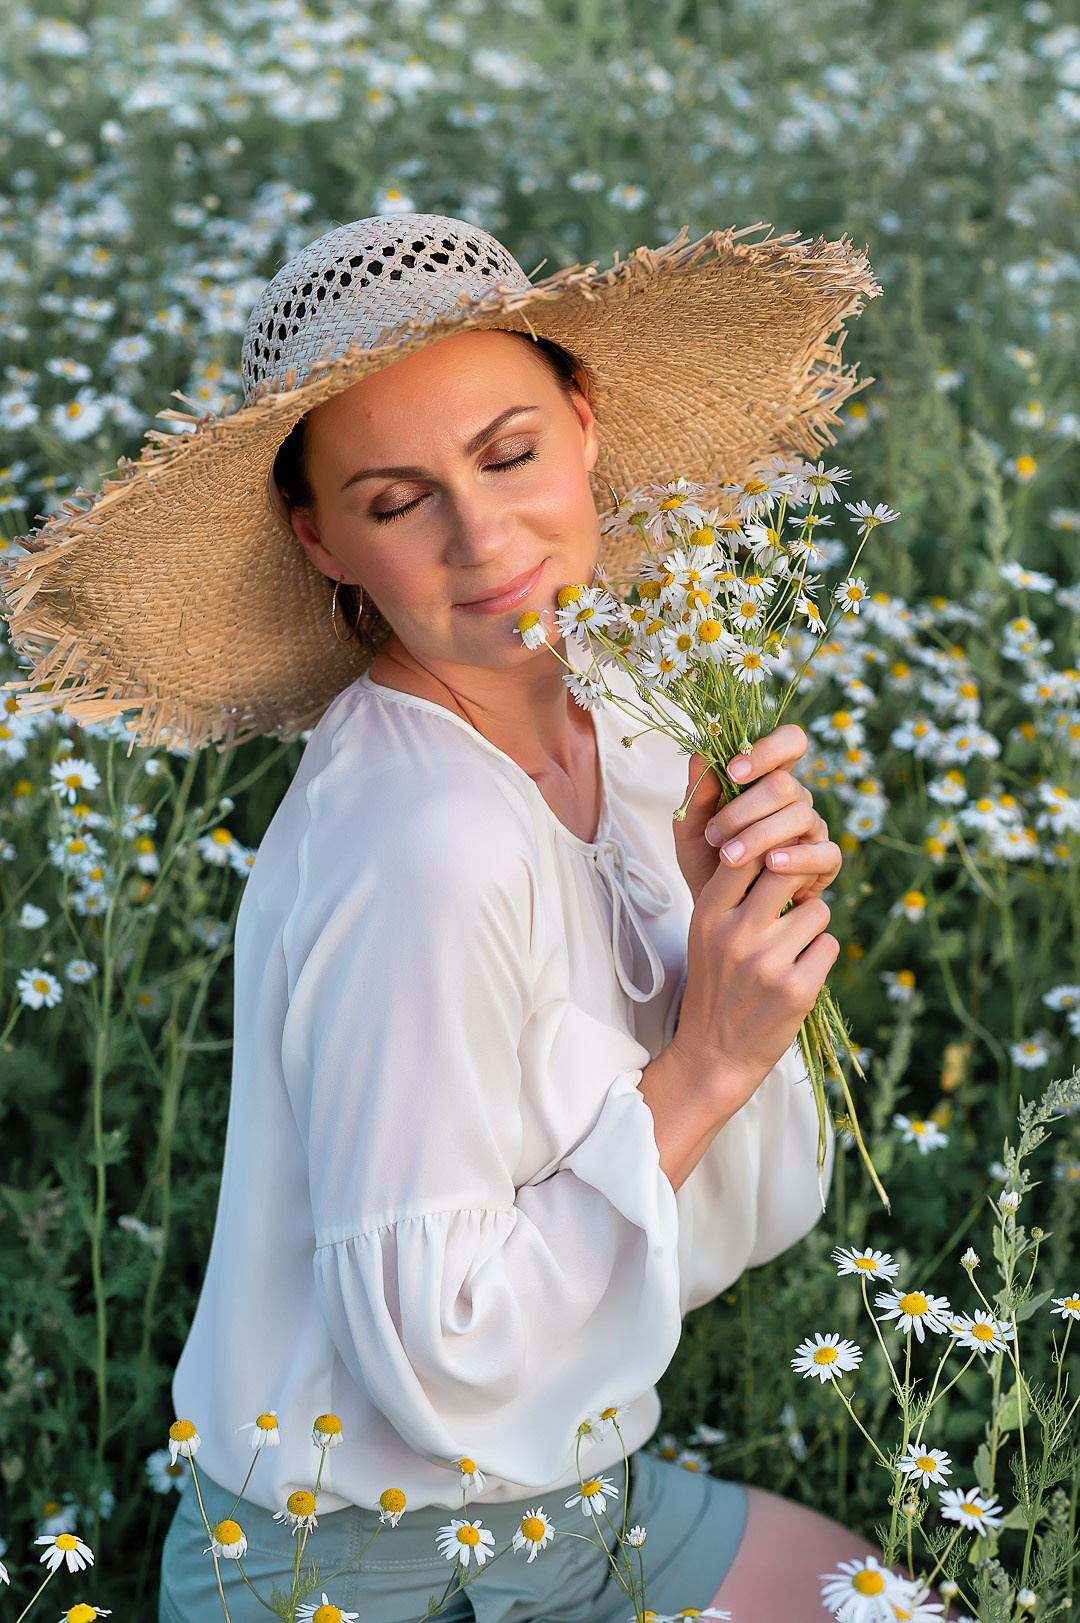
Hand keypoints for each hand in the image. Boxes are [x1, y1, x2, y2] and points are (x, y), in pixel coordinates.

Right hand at [671, 786, 841, 1103]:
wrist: (713, 1053)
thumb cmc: (715, 982)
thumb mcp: (706, 931)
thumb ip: (732, 889)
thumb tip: (773, 841)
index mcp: (709, 914)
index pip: (747, 851)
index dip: (771, 849)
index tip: (778, 857)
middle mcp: (735, 934)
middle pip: (788, 870)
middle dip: (800, 878)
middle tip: (797, 894)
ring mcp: (767, 963)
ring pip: (817, 910)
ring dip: (812, 925)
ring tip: (790, 948)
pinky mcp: (797, 989)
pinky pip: (829, 945)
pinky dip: (820, 956)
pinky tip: (798, 973)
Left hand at [672, 724, 841, 906]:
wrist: (721, 912)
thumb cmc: (708, 864)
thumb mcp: (691, 831)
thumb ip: (696, 795)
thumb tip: (699, 755)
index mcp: (767, 780)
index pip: (789, 742)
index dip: (767, 749)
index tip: (734, 771)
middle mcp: (796, 800)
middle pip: (785, 784)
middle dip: (745, 808)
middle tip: (714, 834)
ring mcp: (814, 830)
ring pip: (800, 815)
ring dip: (759, 835)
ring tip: (729, 858)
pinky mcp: (825, 862)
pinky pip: (824, 852)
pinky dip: (797, 858)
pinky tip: (771, 866)